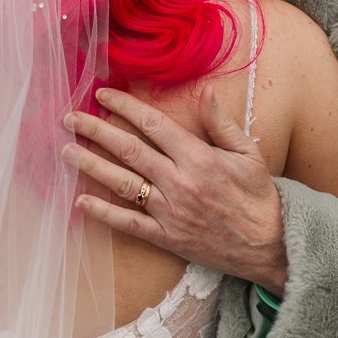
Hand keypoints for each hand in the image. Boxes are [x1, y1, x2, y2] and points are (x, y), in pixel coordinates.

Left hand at [62, 86, 288, 294]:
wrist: (271, 246)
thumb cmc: (259, 197)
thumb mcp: (248, 152)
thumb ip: (221, 122)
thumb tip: (204, 90)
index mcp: (198, 157)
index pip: (153, 124)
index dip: (124, 106)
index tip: (102, 94)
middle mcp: (179, 182)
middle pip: (128, 150)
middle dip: (96, 131)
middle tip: (70, 118)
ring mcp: (170, 212)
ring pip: (122, 184)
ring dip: (91, 165)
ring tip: (65, 151)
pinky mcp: (167, 237)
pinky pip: (128, 224)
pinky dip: (102, 213)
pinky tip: (80, 201)